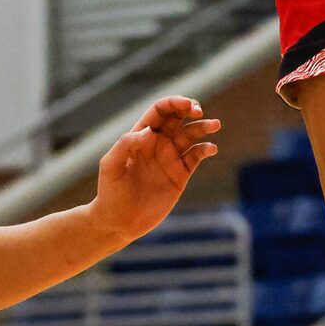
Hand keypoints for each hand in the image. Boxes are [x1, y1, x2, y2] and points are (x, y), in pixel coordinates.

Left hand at [89, 96, 219, 245]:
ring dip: (203, 126)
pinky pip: (196, 157)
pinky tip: (211, 148)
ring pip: (191, 135)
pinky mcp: (181, 175)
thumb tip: (149, 132)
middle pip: (178, 117)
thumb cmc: (110, 192)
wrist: (119, 222)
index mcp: (140, 136)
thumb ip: (126, 145)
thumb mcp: (110, 165)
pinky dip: (206, 149)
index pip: (160, 111)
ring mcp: (170, 158)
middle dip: (190, 108)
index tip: (186, 105)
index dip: (173, 103)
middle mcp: (158, 143)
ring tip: (215, 124)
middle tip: (198, 111)